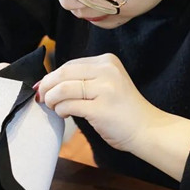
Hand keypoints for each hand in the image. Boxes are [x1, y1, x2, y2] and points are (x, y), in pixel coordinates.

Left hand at [36, 53, 164, 152]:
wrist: (147, 128)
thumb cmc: (124, 109)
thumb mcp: (107, 83)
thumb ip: (84, 79)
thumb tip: (48, 83)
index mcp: (107, 61)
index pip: (70, 65)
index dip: (53, 76)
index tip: (43, 87)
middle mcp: (106, 71)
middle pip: (64, 73)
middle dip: (47, 86)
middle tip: (42, 97)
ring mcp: (104, 89)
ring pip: (63, 89)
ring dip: (51, 99)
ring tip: (53, 107)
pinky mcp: (100, 108)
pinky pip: (69, 105)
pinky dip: (60, 110)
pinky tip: (64, 114)